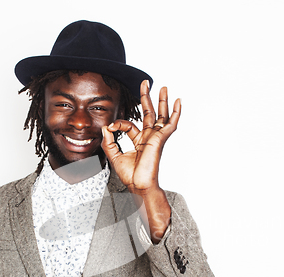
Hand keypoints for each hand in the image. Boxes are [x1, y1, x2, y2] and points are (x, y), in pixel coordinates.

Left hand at [101, 80, 180, 194]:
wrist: (139, 186)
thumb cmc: (131, 176)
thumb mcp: (114, 156)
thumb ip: (108, 141)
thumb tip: (106, 126)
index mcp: (139, 142)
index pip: (129, 125)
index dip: (118, 123)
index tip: (110, 127)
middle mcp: (149, 138)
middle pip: (149, 113)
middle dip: (147, 98)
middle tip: (145, 83)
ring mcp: (156, 138)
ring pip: (161, 116)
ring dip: (162, 101)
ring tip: (163, 87)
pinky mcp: (160, 139)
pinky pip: (170, 124)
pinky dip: (175, 113)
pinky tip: (177, 102)